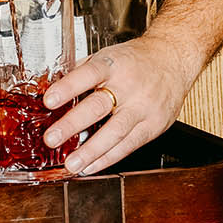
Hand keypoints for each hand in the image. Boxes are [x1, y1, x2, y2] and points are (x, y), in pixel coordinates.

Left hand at [41, 34, 194, 177]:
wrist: (174, 59)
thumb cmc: (135, 60)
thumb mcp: (107, 56)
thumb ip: (80, 72)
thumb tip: (48, 87)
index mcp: (113, 64)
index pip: (88, 74)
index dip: (68, 88)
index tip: (49, 100)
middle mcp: (129, 86)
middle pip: (99, 106)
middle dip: (73, 124)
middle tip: (52, 139)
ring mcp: (143, 107)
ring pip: (115, 131)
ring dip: (90, 151)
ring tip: (71, 164)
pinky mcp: (154, 125)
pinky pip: (128, 145)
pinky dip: (107, 158)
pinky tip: (91, 166)